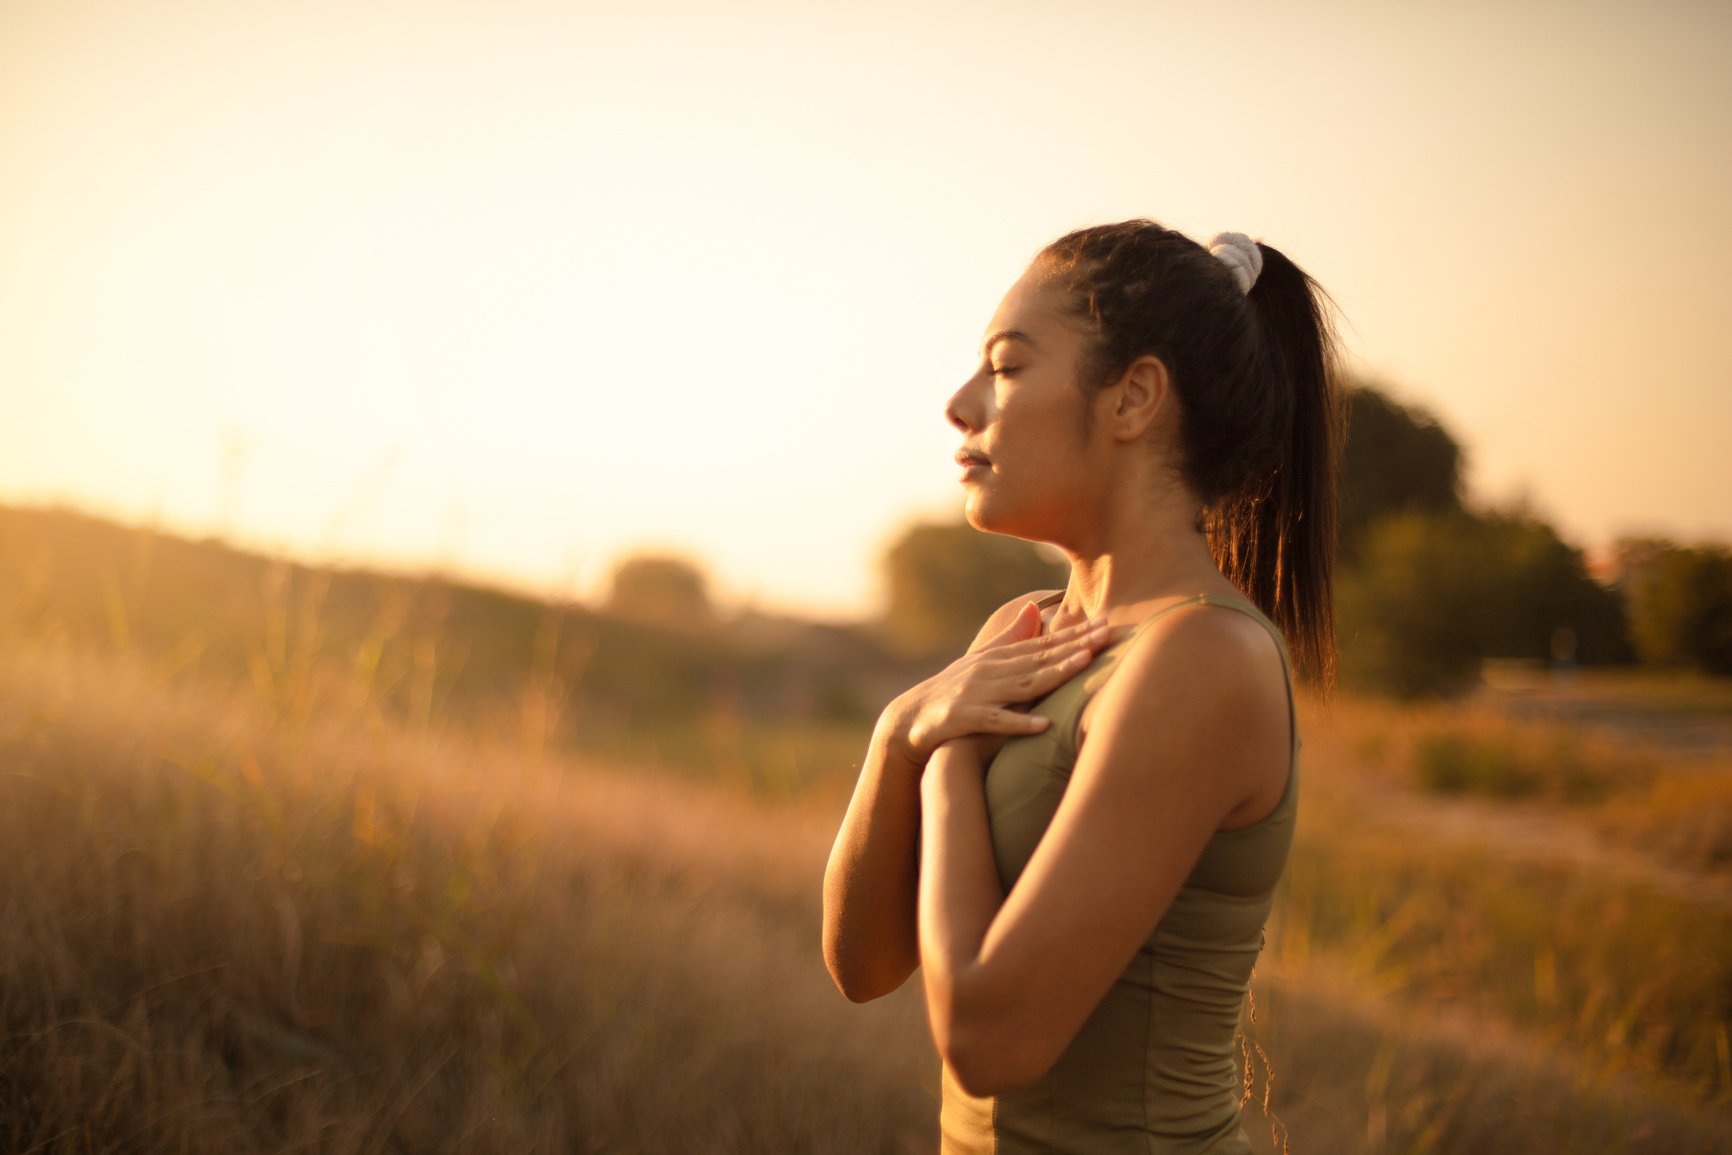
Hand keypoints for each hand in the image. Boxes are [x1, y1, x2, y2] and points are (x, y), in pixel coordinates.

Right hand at [891, 602, 1112, 766]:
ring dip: (1055, 673)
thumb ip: (1011, 637)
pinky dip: (1019, 723)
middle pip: (1040, 658)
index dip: (1076, 634)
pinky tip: (1042, 725)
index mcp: (998, 657)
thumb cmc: (953, 690)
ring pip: (1023, 683)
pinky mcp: (965, 718)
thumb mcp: (982, 661)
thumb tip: (1035, 607)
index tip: (1106, 624)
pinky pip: (995, 721)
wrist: (910, 718)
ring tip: (1084, 664)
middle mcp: (991, 670)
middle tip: (1108, 635)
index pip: (1044, 644)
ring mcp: (978, 693)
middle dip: (1075, 646)